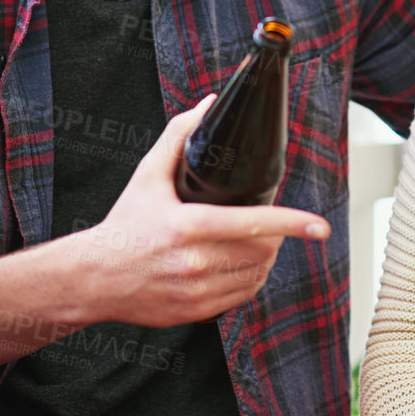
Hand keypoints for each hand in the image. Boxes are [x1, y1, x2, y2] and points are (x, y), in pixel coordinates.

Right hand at [77, 95, 331, 326]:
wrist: (94, 277)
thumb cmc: (124, 223)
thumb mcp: (147, 174)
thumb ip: (180, 135)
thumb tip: (209, 103)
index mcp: (187, 225)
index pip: (253, 224)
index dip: (292, 223)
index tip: (320, 226)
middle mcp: (194, 261)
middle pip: (262, 251)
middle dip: (276, 236)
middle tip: (270, 223)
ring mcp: (196, 290)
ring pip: (255, 276)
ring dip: (265, 258)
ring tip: (256, 243)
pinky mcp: (195, 312)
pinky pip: (240, 296)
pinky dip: (248, 280)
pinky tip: (240, 266)